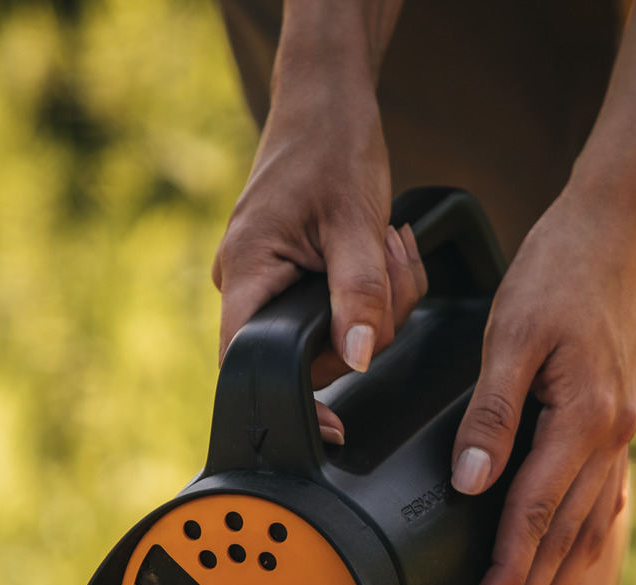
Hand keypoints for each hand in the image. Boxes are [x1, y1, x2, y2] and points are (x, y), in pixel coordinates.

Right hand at [212, 85, 427, 444]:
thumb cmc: (331, 147)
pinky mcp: (293, 278)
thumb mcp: (357, 223)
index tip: (331, 430)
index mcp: (246, 274)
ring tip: (387, 243)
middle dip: (367, 321)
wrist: (325, 103)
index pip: (250, 363)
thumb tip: (361, 360)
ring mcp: (269, 283)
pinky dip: (372, 288)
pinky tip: (380, 249)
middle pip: (311, 351)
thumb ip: (360, 294)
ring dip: (379, 299)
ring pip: (335, 332)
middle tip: (389, 264)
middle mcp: (247, 285)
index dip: (291, 401)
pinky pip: (338, 309)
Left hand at [451, 184, 635, 584]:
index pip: (535, 519)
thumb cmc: (555, 273)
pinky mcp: (612, 429)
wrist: (614, 231)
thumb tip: (470, 487)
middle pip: (565, 544)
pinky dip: (574, 550)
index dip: (504, 576)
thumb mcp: (510, 334)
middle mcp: (610, 440)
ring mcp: (617, 439)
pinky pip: (596, 508)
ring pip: (585, 535)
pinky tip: (559, 571)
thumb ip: (490, 415)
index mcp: (584, 421)